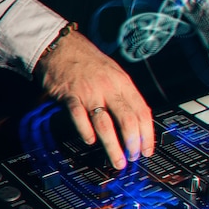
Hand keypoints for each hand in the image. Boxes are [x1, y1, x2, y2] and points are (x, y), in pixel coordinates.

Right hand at [35, 30, 153, 168]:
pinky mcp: (70, 96)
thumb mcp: (114, 74)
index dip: (147, 134)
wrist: (61, 47)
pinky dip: (85, 131)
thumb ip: (124, 97)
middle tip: (132, 158)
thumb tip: (137, 123)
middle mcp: (109, 88)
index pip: (142, 111)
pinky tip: (90, 141)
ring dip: (112, 146)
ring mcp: (89, 92)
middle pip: (127, 120)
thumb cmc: (88, 62)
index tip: (147, 149)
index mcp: (123, 83)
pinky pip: (79, 117)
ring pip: (105, 124)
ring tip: (117, 161)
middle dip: (132, 143)